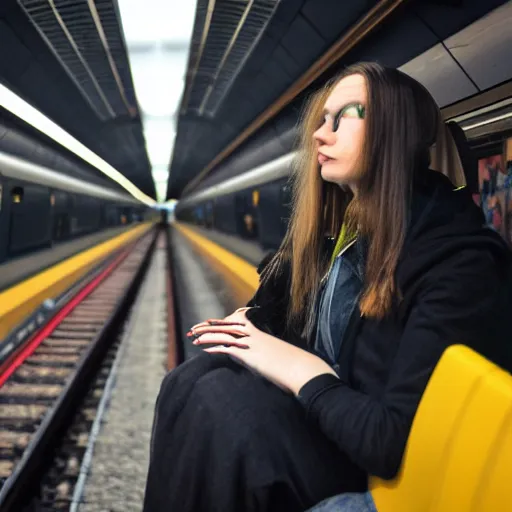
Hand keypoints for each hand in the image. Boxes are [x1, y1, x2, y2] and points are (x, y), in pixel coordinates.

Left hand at [187, 310, 337, 394]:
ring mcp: (250, 344)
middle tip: (194, 329)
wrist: (302, 369)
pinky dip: (214, 347)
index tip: (209, 323)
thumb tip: (246, 358)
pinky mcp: (249, 355)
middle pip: (226, 325)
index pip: (236, 322)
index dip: (221, 322)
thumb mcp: (272, 355)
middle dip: (208, 326)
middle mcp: (253, 335)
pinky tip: (204, 349)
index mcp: (258, 334)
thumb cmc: (291, 365)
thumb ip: (258, 353)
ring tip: (193, 337)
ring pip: (223, 334)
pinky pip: (227, 348)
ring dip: (206, 335)